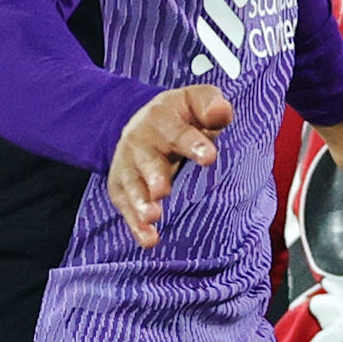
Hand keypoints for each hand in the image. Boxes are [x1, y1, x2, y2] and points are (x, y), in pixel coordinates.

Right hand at [110, 81, 231, 247]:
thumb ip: (211, 105)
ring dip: (141, 202)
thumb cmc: (181, 117)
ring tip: (152, 217)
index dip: (193, 144)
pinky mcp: (121, 188)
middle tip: (163, 190)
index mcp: (162, 119)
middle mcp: (140, 142)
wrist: (142, 124)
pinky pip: (126, 208)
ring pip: (133, 185)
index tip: (209, 157)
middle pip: (148, 160)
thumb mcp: (196, 102)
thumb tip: (221, 112)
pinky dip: (135, 224)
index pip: (178, 132)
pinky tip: (148, 240)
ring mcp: (129, 166)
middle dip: (155, 176)